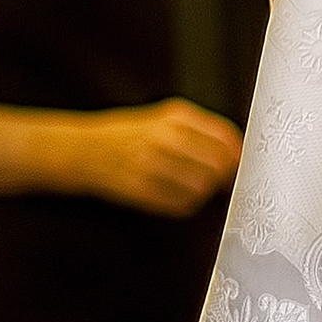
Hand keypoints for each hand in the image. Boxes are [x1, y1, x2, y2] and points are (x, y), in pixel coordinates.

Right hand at [78, 99, 243, 217]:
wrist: (84, 150)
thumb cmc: (129, 135)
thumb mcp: (163, 120)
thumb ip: (199, 131)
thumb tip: (234, 154)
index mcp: (174, 116)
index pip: (224, 138)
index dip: (236, 155)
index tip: (238, 164)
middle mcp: (164, 138)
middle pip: (217, 164)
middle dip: (223, 176)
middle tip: (220, 181)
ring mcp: (150, 164)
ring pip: (201, 187)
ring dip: (205, 192)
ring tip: (194, 188)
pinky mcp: (140, 190)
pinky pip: (180, 204)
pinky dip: (186, 204)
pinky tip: (177, 196)